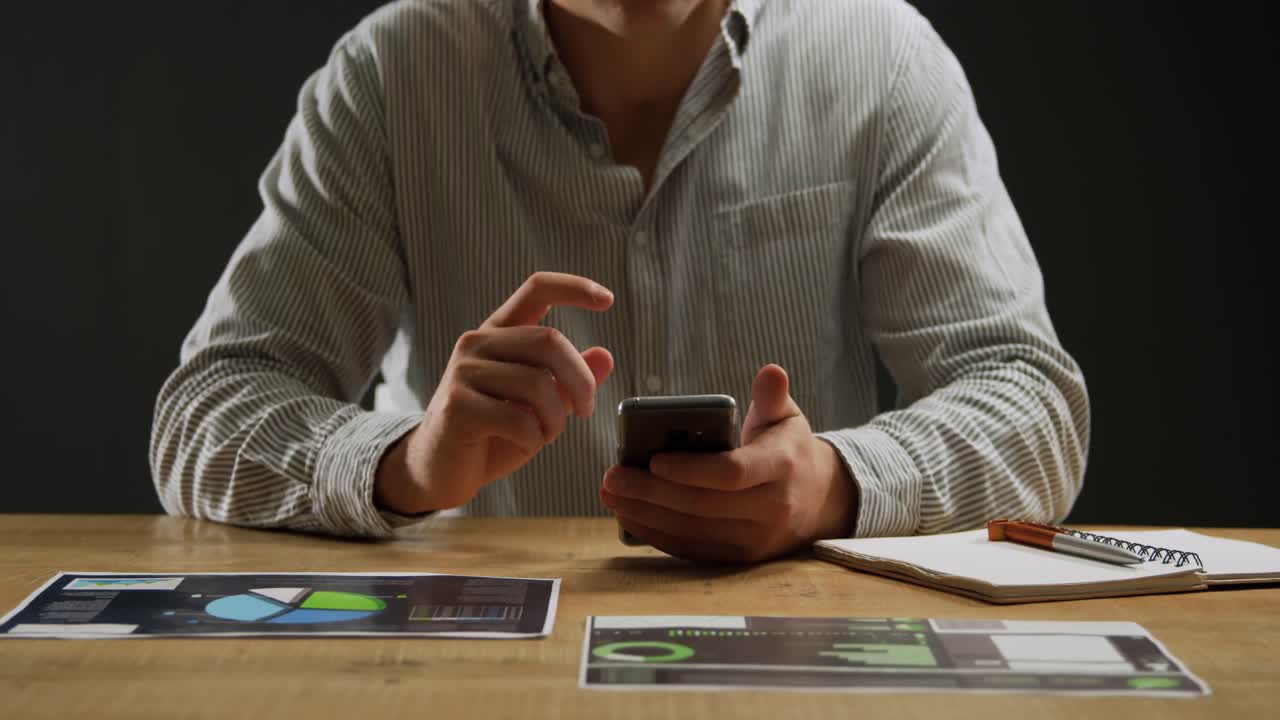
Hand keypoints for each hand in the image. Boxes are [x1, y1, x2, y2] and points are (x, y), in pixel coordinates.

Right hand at [375, 272, 613, 512]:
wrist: (440, 471)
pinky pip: (519, 419)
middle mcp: (477, 343)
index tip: (607, 300)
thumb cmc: (492, 435)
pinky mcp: (458, 406)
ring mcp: (464, 372)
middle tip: (588, 409)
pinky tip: (525, 443)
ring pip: (538, 384)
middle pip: (549, 340)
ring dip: (557, 418)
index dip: (574, 287)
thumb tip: (606, 355)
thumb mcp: (539, 406)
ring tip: (548, 433)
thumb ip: (568, 382)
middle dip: (581, 380)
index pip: (537, 290)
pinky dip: (535, 437)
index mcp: (498, 334)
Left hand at [601, 364, 856, 562]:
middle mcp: (772, 508)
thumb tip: (770, 372)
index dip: (690, 469)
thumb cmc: (789, 449)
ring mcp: (756, 539)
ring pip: (693, 531)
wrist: (818, 501)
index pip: (732, 472)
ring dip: (646, 515)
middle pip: (703, 505)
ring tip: (611, 495)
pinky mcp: (740, 558)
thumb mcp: (786, 418)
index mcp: (782, 467)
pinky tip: (631, 517)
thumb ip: (772, 396)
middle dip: (651, 492)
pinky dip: (658, 535)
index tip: (654, 460)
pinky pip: (693, 550)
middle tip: (611, 477)